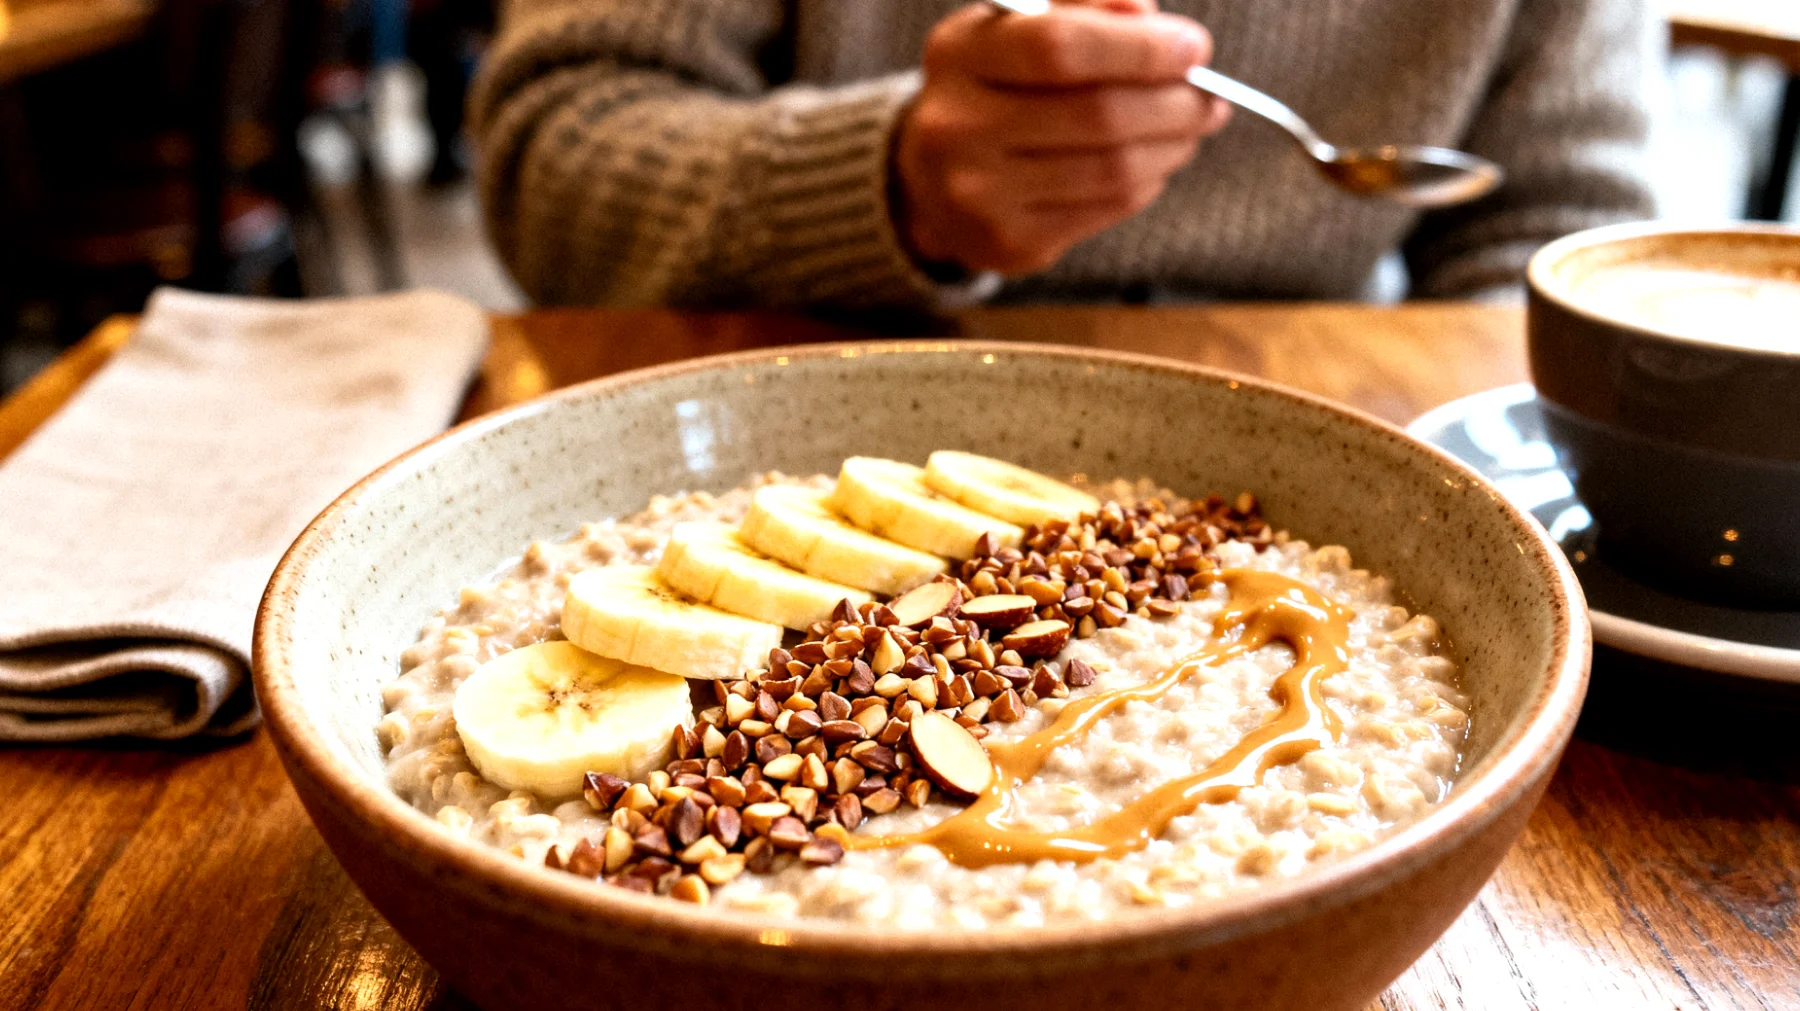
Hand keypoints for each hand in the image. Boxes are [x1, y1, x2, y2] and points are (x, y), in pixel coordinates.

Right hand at [894, 0, 1230, 276]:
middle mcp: (956, 128)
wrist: (928, 179)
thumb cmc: (993, 87)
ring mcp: (979, 195)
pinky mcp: (1009, 243)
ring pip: (1112, 169)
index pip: (1059, 46)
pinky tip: (1153, 161)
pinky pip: (1106, 209)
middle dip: (1173, 103)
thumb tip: (1147, 14)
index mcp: (958, 56)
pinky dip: (1147, 181)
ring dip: (1172, 145)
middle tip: (1210, 97)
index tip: (1194, 48)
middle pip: (1097, 115)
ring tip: (1191, 127)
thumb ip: (1080, 8)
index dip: (1139, 48)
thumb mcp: (1016, 30)